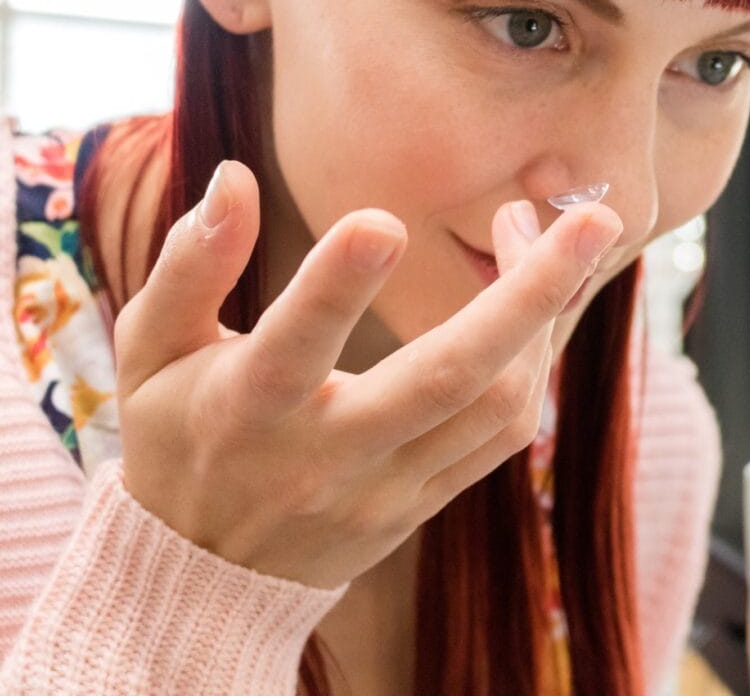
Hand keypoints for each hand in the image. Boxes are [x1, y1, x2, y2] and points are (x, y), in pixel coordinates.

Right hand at [113, 160, 620, 588]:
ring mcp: (388, 487)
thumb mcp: (152, 351)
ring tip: (562, 237)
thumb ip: (191, 264)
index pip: (295, 345)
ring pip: (497, 407)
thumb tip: (236, 177)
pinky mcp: (425, 504)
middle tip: (592, 218)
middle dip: (530, 294)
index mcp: (248, 407)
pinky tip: (542, 302)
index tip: (384, 221)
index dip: (336, 287)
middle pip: (447, 377)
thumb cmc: (177, 437)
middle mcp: (329, 453)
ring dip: (546, 318)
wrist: (203, 576)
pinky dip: (537, 364)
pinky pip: (504, 435)